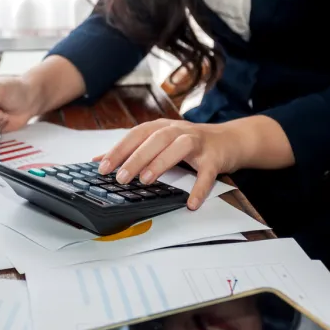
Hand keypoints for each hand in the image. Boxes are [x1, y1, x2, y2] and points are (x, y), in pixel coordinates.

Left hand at [95, 119, 241, 209]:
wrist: (230, 140)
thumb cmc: (189, 144)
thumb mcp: (160, 142)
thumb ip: (132, 150)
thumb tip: (99, 160)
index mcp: (162, 127)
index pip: (136, 135)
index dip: (119, 149)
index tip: (102, 166)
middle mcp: (179, 130)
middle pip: (155, 140)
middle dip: (136, 158)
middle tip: (120, 177)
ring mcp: (198, 142)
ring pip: (179, 148)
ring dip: (161, 163)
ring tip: (145, 180)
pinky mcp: (215, 158)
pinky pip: (207, 173)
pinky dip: (199, 188)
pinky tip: (191, 202)